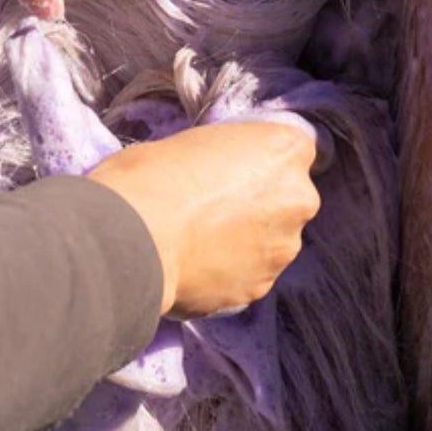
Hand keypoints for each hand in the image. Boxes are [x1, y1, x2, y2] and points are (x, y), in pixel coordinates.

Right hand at [88, 122, 320, 316]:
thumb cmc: (150, 176)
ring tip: (197, 243)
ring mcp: (282, 249)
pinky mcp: (259, 288)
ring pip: (270, 242)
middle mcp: (299, 199)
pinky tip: (193, 267)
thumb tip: (216, 177)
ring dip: (245, 242)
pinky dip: (227, 272)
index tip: (229, 170)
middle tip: (211, 208)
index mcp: (285, 150)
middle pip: (286, 199)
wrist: (132, 237)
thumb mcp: (191, 142)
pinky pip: (248, 275)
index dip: (257, 161)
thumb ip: (223, 160)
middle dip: (257, 204)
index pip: (289, 151)